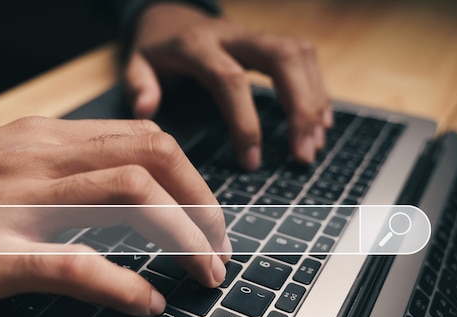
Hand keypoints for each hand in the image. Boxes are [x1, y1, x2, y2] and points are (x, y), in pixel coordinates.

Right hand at [0, 117, 229, 315]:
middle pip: (154, 157)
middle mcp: (38, 158)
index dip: (191, 176)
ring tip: (206, 273)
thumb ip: (54, 172)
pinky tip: (147, 303)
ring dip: (185, 236)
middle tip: (220, 245)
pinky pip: (80, 266)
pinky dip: (125, 285)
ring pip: (132, 197)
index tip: (207, 212)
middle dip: (203, 202)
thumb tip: (116, 197)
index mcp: (40, 138)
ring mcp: (18, 203)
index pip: (143, 137)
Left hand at [123, 3, 331, 168]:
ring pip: (299, 55)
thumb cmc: (156, 47)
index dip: (246, 122)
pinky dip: (317, 90)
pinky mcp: (269, 41)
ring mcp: (255, 35)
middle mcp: (234, 35)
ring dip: (314, 100)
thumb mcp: (135, 62)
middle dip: (300, 107)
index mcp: (198, 45)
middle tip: (304, 154)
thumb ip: (138, 84)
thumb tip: (147, 110)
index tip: (252, 162)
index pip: (231, 80)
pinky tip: (321, 122)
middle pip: (282, 58)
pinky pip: (304, 58)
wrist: (171, 14)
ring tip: (315, 144)